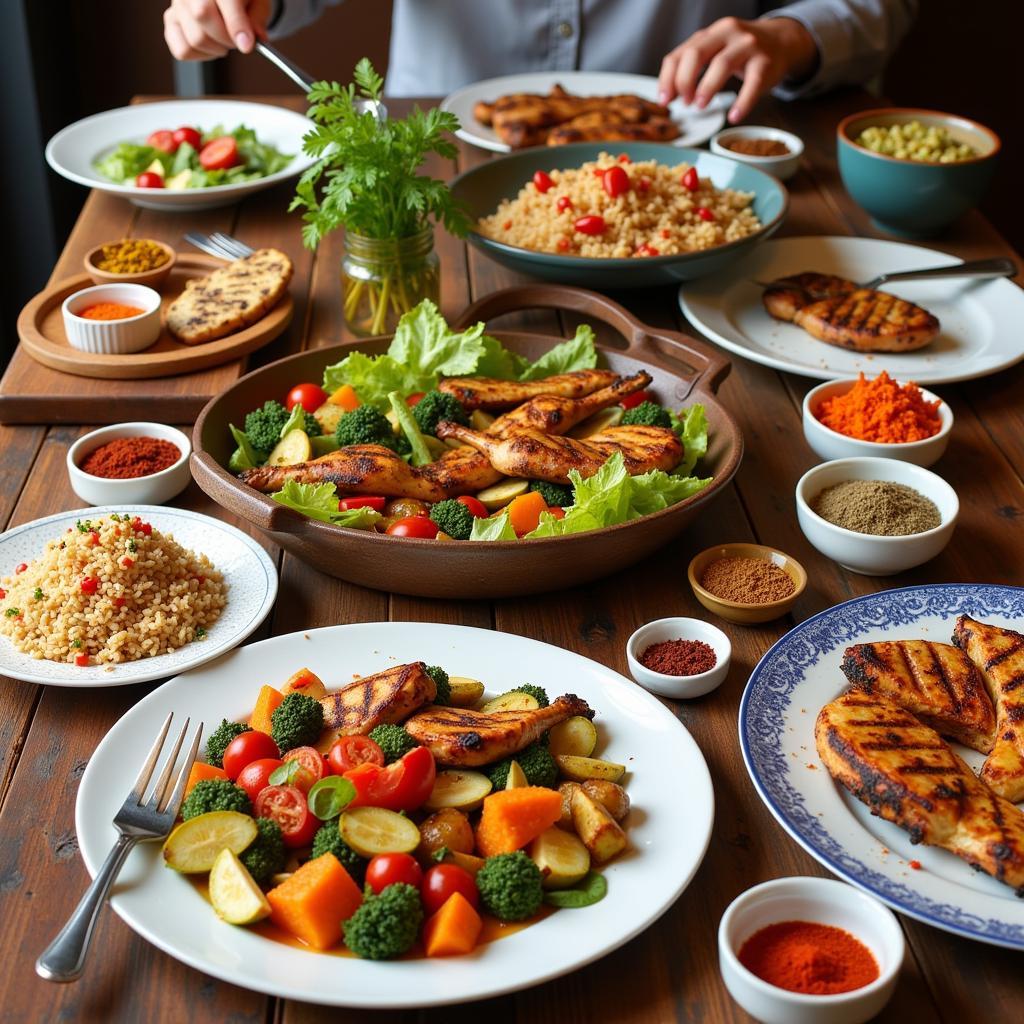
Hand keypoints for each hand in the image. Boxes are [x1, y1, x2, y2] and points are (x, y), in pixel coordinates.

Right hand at [164, 0, 271, 60]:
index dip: (236, 25)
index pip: (224, 0)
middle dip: (226, 37)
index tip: (247, 45)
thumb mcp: (257, 2)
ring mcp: (177, 4)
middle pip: (202, 16)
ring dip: (216, 49)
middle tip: (236, 39)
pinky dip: (201, 56)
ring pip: (194, 38)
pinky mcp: (171, 21)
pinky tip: (210, 46)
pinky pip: (182, 50)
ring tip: (223, 39)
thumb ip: (257, 19)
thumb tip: (256, 37)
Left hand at [658, 17, 817, 123]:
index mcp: (709, 34)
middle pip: (697, 53)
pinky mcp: (765, 62)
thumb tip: (669, 94)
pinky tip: (734, 116)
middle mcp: (726, 34)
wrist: (781, 41)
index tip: (665, 100)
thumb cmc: (741, 53)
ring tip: (700, 106)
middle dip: (685, 80)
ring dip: (707, 87)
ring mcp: (747, 46)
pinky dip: (742, 102)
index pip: (680, 53)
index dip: (669, 78)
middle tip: (685, 103)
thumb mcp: (714, 52)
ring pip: (722, 64)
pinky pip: (752, 84)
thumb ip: (692, 68)